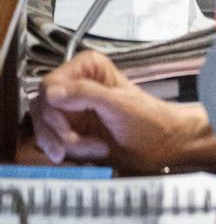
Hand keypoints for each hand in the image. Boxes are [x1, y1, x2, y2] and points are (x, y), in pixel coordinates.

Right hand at [33, 50, 215, 170]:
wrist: (166, 145)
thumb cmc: (151, 121)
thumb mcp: (119, 104)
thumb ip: (85, 94)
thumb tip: (52, 92)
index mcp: (86, 68)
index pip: (49, 86)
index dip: (53, 111)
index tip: (67, 130)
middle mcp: (74, 85)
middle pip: (42, 109)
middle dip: (61, 132)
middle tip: (82, 145)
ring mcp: (71, 109)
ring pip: (45, 128)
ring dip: (67, 145)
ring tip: (96, 150)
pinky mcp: (72, 130)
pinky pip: (54, 142)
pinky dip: (68, 153)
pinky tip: (91, 155)